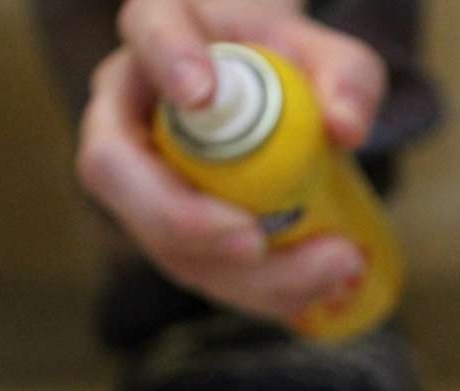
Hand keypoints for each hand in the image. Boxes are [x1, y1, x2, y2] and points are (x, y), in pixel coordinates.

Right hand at [76, 0, 387, 320]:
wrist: (278, 105)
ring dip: (242, 273)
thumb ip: (347, 78)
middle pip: (112, 166)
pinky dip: (263, 291)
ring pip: (156, 238)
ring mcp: (139, 182)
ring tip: (332, 267)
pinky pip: (200, 272)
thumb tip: (345, 129)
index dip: (166, 62)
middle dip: (181, 218)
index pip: (146, 30)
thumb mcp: (330, 58)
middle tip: (254, 241)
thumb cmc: (291, 68)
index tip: (201, 93)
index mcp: (160, 32)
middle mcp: (127, 110)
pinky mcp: (169, 235)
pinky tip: (323, 290)